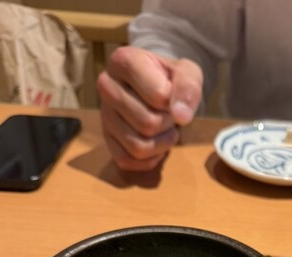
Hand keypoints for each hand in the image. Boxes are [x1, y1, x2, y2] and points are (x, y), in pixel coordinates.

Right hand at [97, 46, 202, 170]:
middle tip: (170, 115)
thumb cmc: (169, 79)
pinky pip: (127, 160)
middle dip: (169, 124)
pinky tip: (156, 144)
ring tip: (166, 129)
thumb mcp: (187, 73)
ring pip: (137, 146)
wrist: (156, 88)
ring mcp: (104, 114)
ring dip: (162, 144)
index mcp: (123, 61)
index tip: (173, 95)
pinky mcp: (106, 139)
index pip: (159, 95)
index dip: (174, 102)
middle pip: (147, 124)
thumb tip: (181, 117)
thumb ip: (188, 87)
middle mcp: (106, 86)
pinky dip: (149, 159)